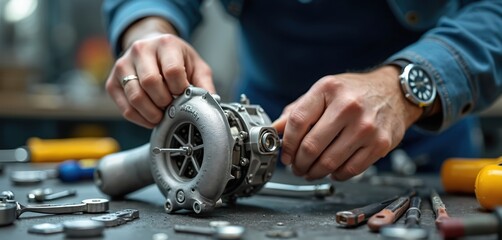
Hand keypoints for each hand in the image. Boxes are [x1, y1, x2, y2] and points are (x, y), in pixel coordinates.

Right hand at [105, 17, 214, 127]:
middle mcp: (140, 50)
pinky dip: (140, 119)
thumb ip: (205, 84)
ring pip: (136, 97)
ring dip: (152, 113)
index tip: (183, 94)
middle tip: (172, 107)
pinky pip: (125, 108)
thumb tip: (211, 104)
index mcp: (165, 43)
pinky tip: (151, 117)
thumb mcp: (196, 66)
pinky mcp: (112, 82)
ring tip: (162, 115)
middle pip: (151, 83)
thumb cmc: (176, 59)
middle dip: (165, 102)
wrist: (151, 48)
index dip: (180, 89)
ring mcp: (123, 65)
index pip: (172, 71)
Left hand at [272, 66, 422, 180]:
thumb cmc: (355, 92)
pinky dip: (336, 175)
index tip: (285, 155)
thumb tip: (275, 130)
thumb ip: (298, 110)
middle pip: (311, 146)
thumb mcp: (324, 91)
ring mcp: (366, 126)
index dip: (287, 144)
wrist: (394, 92)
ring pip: (329, 162)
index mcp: (328, 89)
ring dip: (314, 172)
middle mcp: (348, 106)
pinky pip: (350, 170)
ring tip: (311, 171)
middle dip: (299, 163)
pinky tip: (332, 170)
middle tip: (297, 168)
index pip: (298, 121)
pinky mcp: (380, 144)